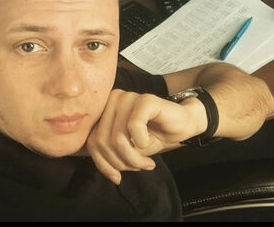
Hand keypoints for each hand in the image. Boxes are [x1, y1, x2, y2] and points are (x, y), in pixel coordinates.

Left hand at [84, 89, 205, 184]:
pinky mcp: (145, 99)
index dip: (104, 164)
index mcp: (104, 109)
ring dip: (133, 159)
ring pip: (118, 138)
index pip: (92, 141)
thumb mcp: (125, 149)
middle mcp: (113, 99)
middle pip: (103, 141)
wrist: (181, 126)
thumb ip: (106, 152)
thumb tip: (100, 167)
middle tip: (138, 167)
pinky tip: (150, 143)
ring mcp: (128, 97)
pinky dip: (142, 143)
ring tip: (146, 163)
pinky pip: (134, 127)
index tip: (118, 176)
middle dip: (120, 163)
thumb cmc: (151, 136)